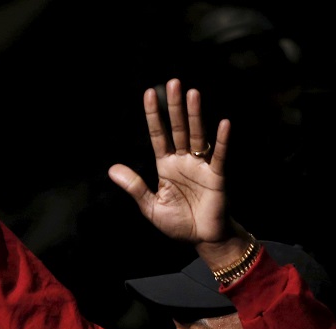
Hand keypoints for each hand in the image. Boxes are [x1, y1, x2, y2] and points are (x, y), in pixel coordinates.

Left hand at [108, 78, 231, 245]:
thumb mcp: (150, 206)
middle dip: (174, 107)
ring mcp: (201, 166)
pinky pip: (219, 156)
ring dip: (195, 115)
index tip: (149, 93)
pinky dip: (221, 141)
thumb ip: (135, 187)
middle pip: (178, 128)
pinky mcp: (217, 177)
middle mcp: (183, 161)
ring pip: (197, 135)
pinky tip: (223, 123)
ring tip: (193, 93)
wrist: (202, 239)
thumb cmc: (178, 223)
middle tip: (173, 82)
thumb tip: (112, 169)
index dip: (153, 115)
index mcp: (166, 166)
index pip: (158, 135)